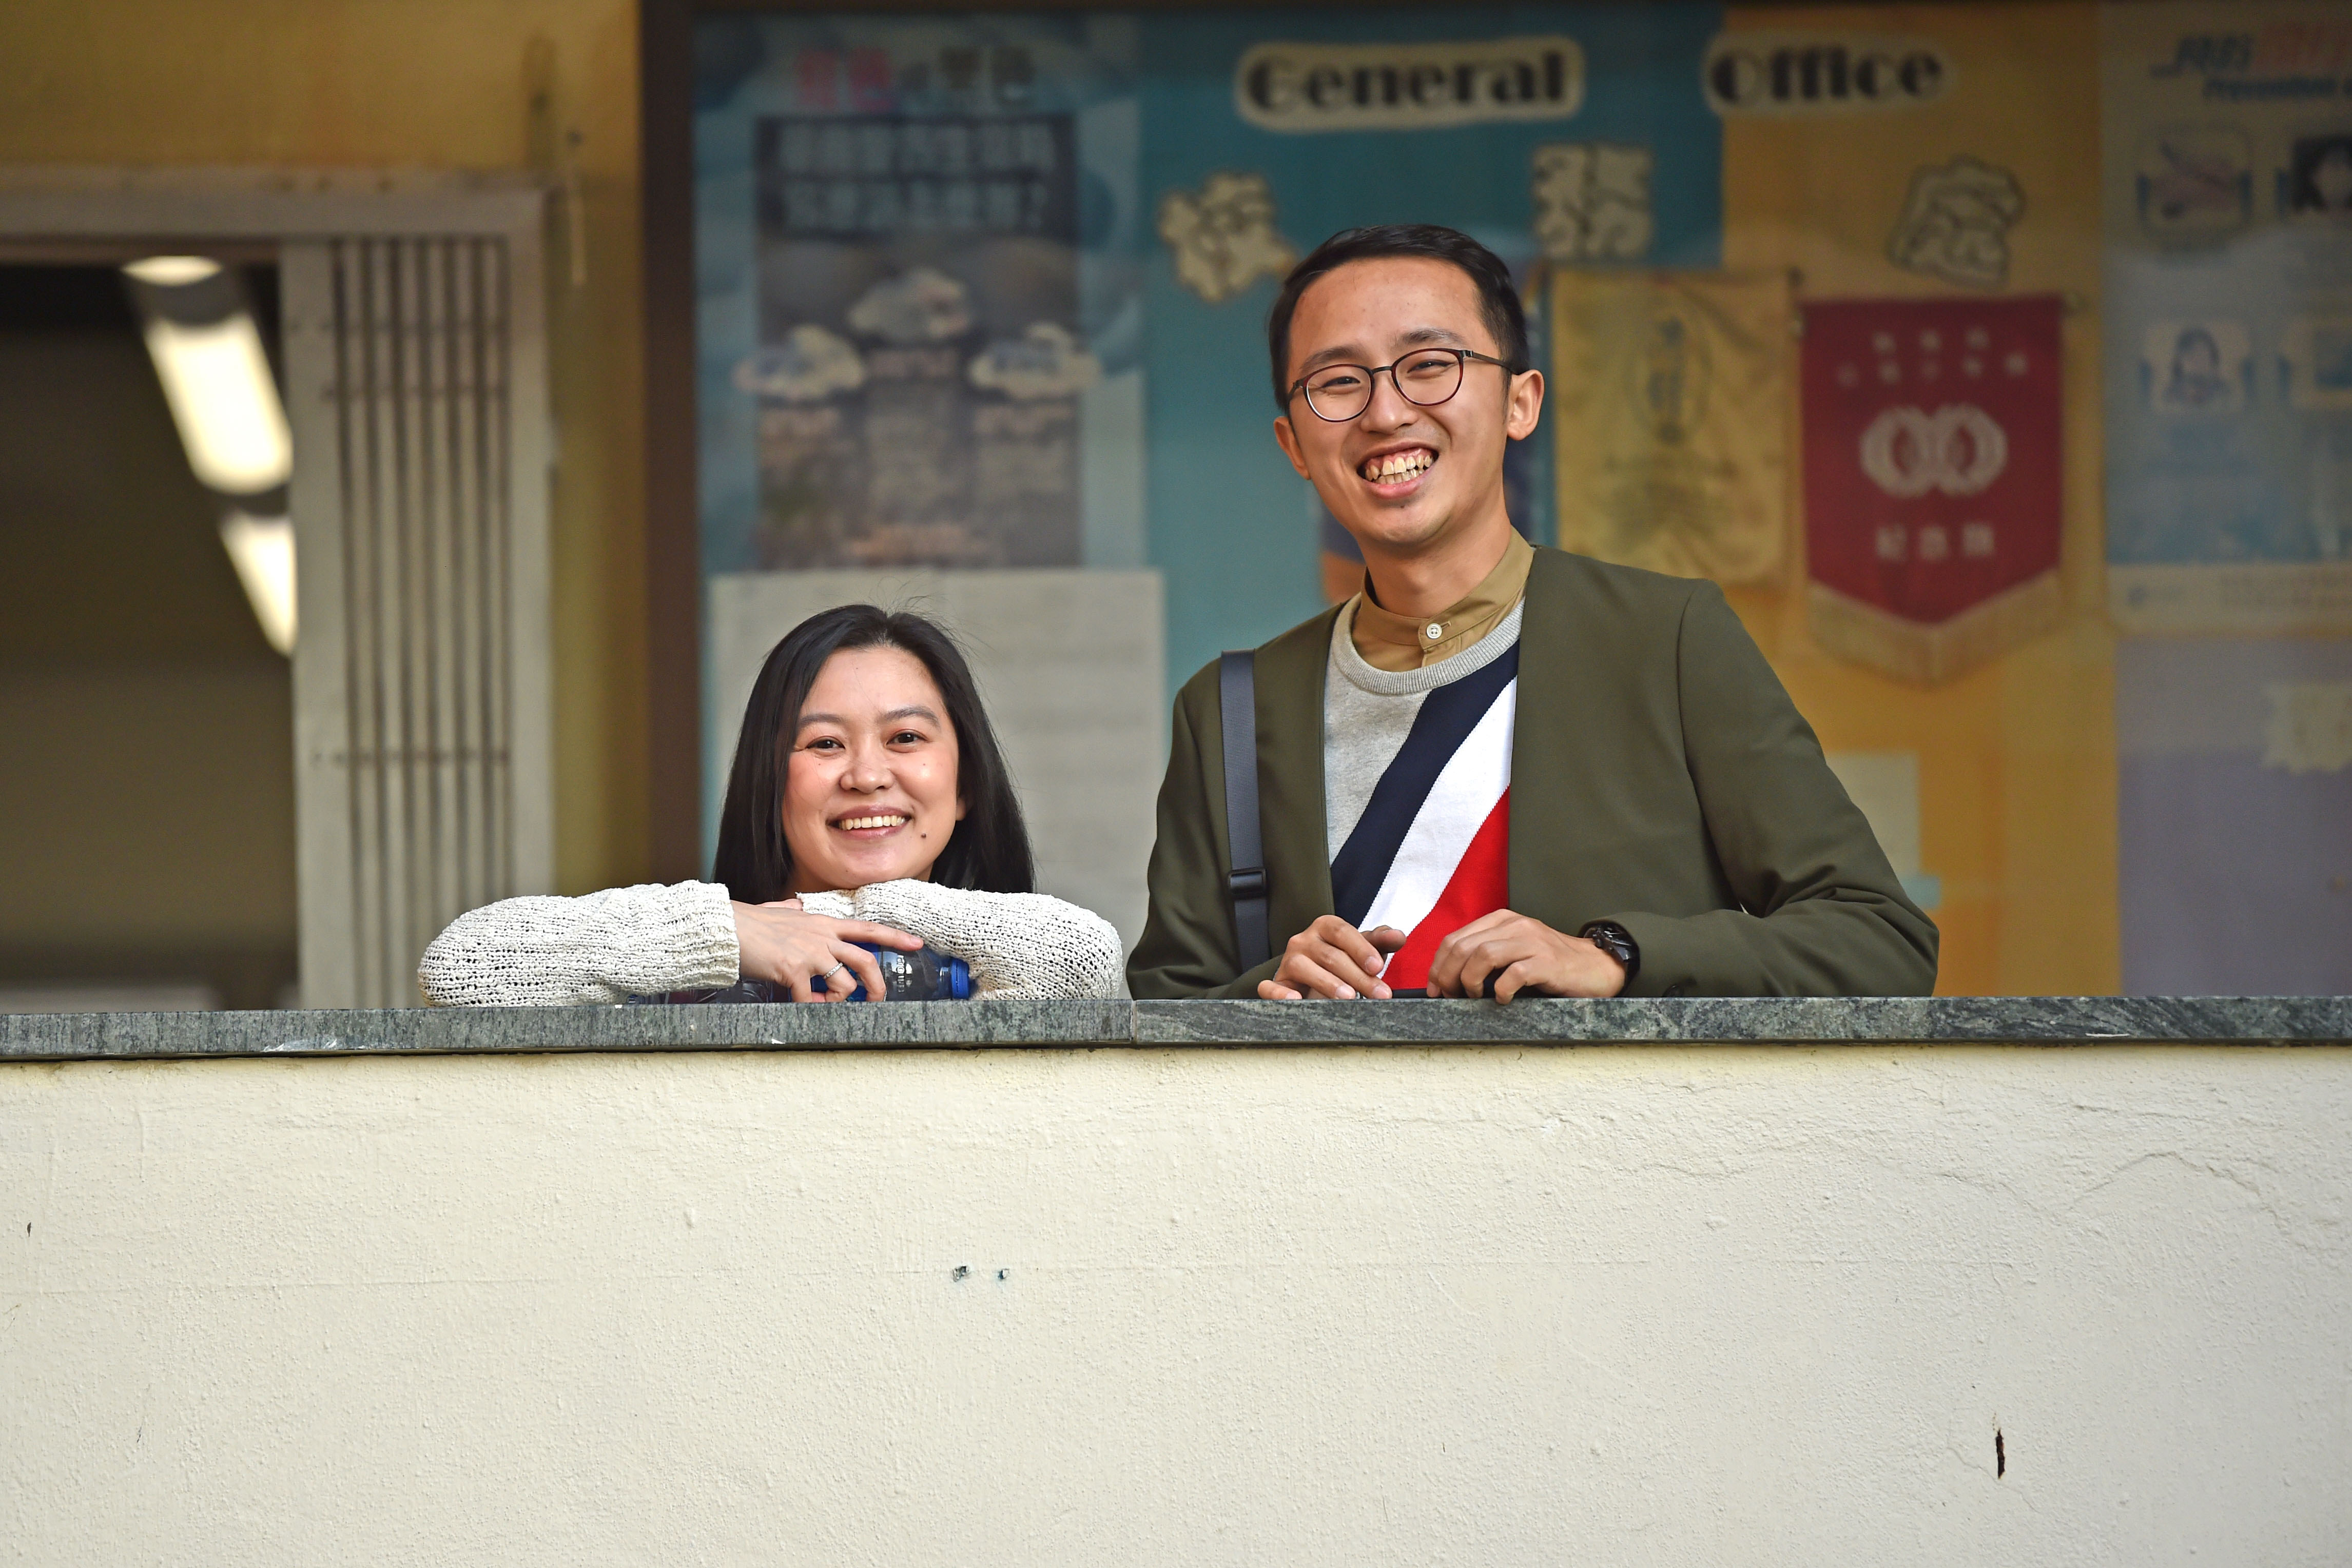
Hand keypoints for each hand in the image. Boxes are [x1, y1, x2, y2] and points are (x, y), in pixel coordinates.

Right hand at [731, 898, 922, 1002]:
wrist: (727, 928)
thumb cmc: (750, 922)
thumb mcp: (779, 912)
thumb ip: (792, 911)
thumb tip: (794, 907)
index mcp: (823, 923)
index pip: (867, 928)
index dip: (895, 937)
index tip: (917, 943)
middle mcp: (821, 936)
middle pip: (866, 960)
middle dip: (877, 985)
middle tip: (875, 1000)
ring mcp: (809, 952)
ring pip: (844, 984)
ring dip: (838, 1000)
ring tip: (823, 1001)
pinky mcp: (792, 970)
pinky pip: (811, 998)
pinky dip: (810, 1006)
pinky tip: (801, 1003)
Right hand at [1258, 915, 1407, 999]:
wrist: (1311, 980)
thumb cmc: (1340, 962)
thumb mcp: (1362, 950)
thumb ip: (1380, 941)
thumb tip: (1399, 936)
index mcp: (1325, 927)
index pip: (1342, 932)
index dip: (1361, 948)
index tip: (1378, 966)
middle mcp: (1303, 940)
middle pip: (1330, 955)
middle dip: (1357, 976)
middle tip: (1379, 994)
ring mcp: (1288, 961)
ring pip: (1303, 967)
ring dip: (1327, 983)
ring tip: (1348, 997)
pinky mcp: (1276, 983)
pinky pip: (1269, 987)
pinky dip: (1280, 994)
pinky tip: (1297, 1000)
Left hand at [1425, 910, 1625, 1001]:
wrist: (1595, 966)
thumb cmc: (1550, 964)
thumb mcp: (1514, 950)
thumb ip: (1485, 955)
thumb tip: (1448, 979)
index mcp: (1501, 921)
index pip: (1455, 939)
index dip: (1437, 966)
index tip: (1435, 989)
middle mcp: (1515, 926)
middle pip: (1463, 947)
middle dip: (1447, 976)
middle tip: (1450, 997)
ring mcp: (1532, 942)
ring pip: (1483, 956)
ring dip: (1470, 982)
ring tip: (1475, 997)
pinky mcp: (1547, 962)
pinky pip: (1514, 974)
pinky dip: (1502, 990)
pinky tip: (1503, 1000)